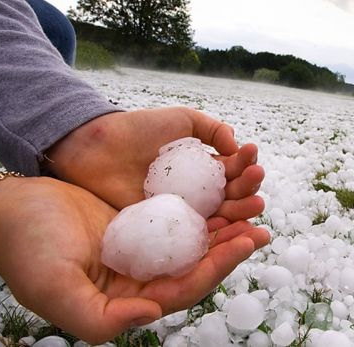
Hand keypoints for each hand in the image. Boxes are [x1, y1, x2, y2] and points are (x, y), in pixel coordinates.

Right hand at [0, 171, 269, 343]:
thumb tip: (153, 313)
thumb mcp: (53, 288)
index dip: (218, 268)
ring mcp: (141, 248)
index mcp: (128, 299)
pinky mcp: (138, 222)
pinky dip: (200, 204)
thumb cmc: (25, 250)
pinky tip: (219, 187)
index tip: (246, 240)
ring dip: (223, 223)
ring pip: (192, 240)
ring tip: (250, 201)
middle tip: (261, 222)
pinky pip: (178, 216)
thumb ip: (99, 317)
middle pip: (198, 265)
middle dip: (231, 246)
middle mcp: (140, 277)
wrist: (8, 211)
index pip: (185, 288)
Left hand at [45, 107, 265, 224]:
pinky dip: (216, 232)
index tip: (251, 155)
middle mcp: (197, 191)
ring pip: (220, 216)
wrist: (98, 148)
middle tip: (255, 180)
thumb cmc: (139, 130)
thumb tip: (237, 145)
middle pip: (231, 195)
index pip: (232, 170)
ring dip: (241, 210)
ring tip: (256, 203)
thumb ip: (212, 129)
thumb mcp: (181, 120)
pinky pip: (195, 233)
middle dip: (248, 188)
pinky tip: (230, 226)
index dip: (245, 164)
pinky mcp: (166, 227)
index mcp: (202, 167)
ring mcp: (183, 211)